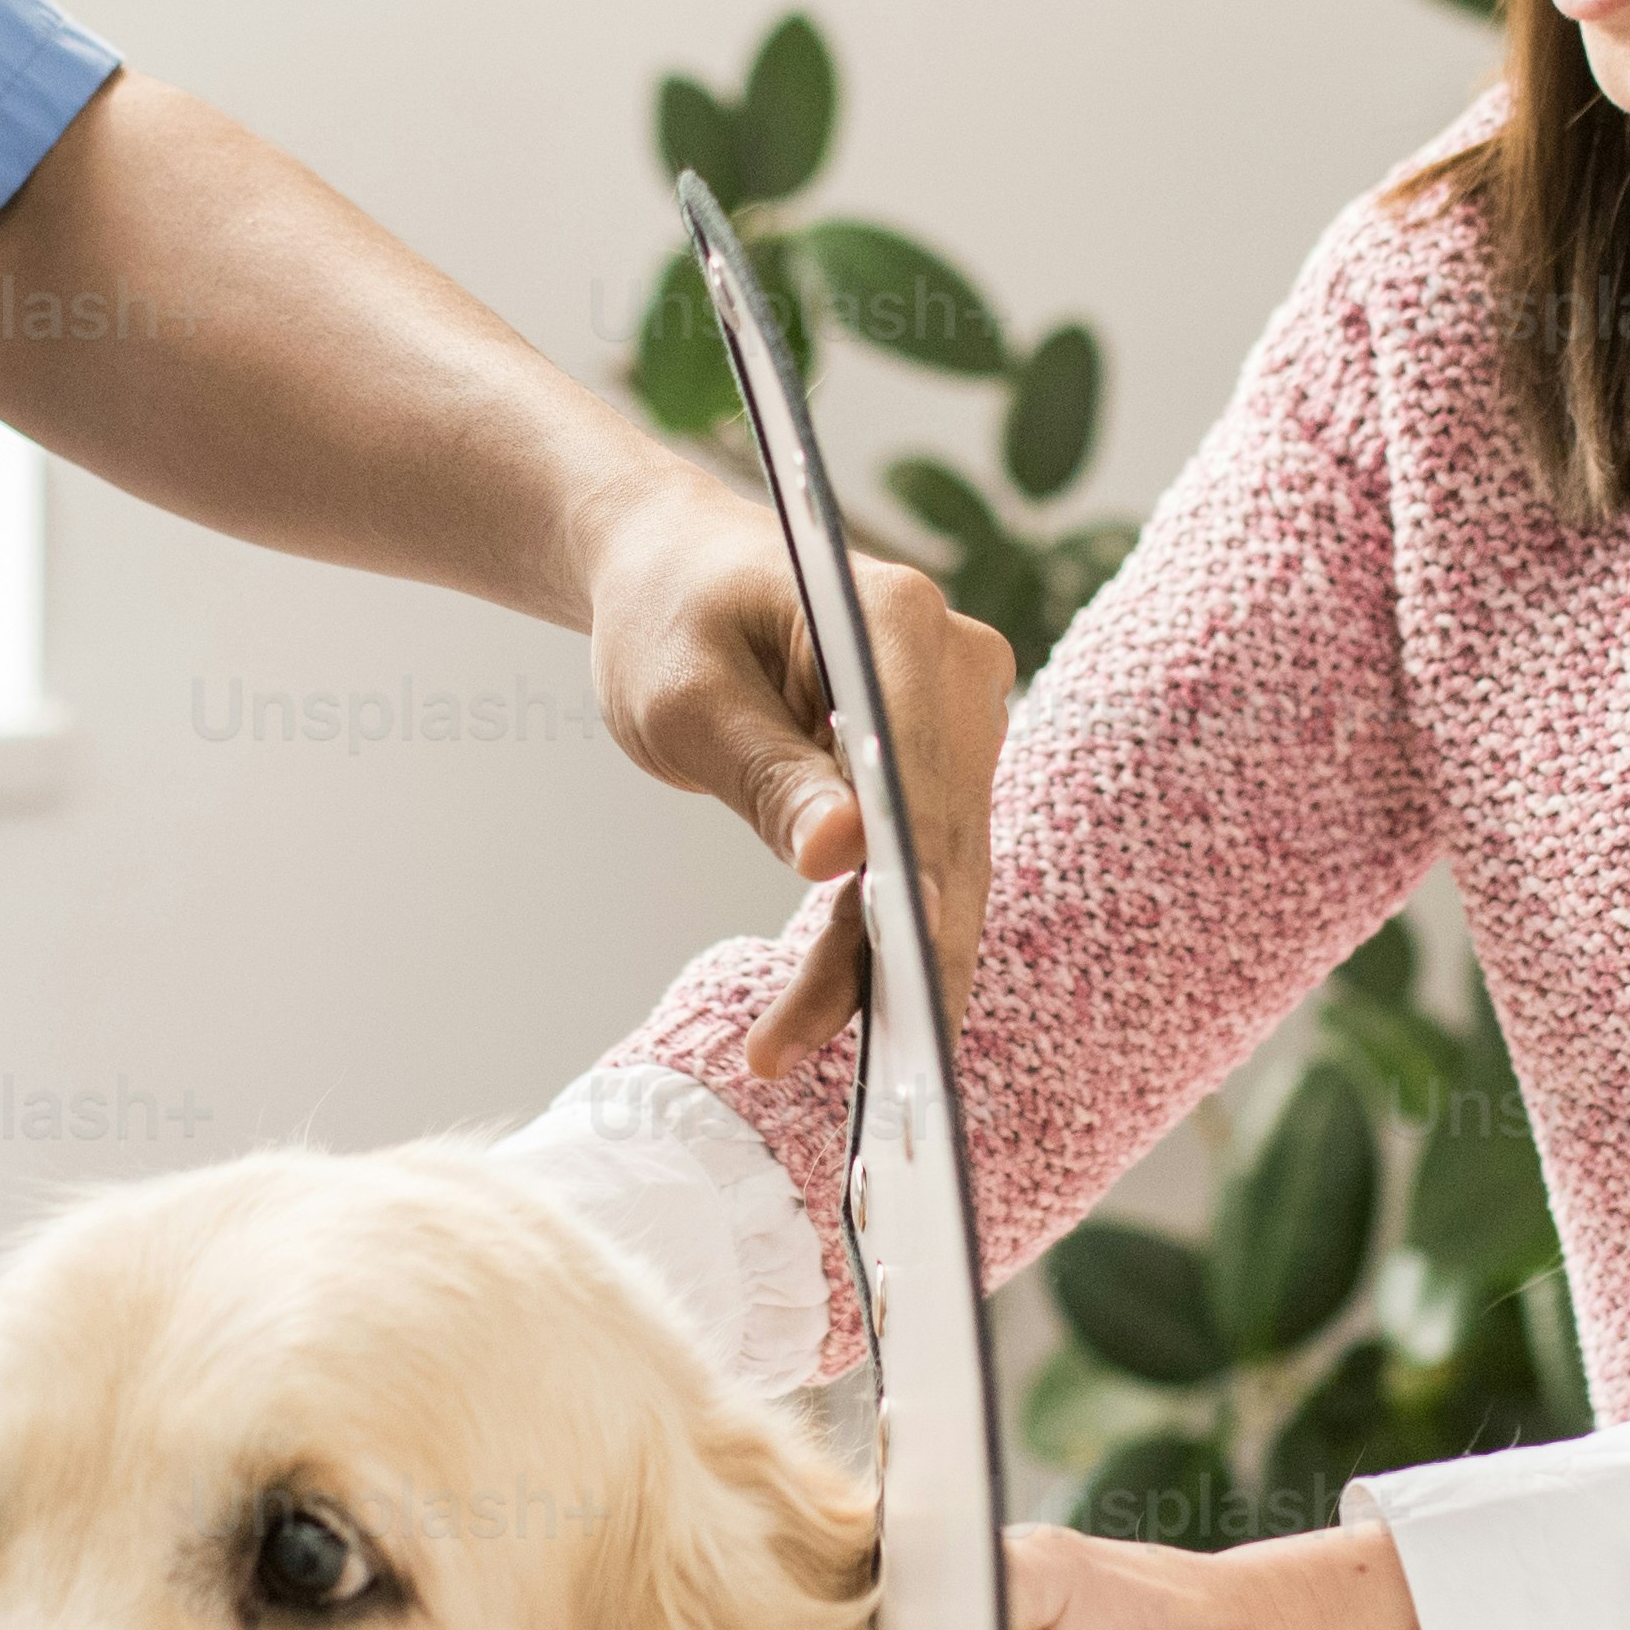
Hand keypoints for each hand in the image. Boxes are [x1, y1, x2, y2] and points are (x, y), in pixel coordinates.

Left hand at [579, 454, 1013, 1081]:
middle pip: (944, 835)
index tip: (896, 970)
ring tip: (782, 1048)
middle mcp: (956, 663)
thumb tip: (842, 858)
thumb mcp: (686, 701)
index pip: (921, 772)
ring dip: (876, 967)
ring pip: (939, 869)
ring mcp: (960, 714)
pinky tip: (826, 1013)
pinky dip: (874, 939)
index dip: (914, 879)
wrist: (676, 573)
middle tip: (821, 1056)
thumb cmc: (669, 619)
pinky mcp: (943, 760)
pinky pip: (922, 865)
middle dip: (893, 958)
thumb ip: (767, 776)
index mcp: (896, 621)